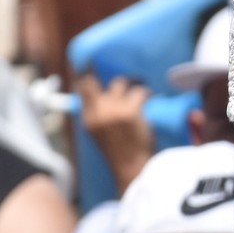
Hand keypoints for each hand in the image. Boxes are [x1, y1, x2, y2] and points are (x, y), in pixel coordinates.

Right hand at [76, 72, 154, 191]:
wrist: (132, 168)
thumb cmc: (121, 153)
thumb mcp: (100, 134)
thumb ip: (99, 116)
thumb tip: (103, 97)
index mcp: (88, 119)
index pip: (82, 88)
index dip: (86, 74)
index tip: (90, 63)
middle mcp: (97, 112)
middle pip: (96, 82)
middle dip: (109, 80)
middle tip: (127, 81)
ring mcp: (113, 110)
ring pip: (120, 83)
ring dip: (132, 84)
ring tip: (141, 88)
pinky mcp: (130, 111)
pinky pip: (140, 91)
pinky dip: (146, 93)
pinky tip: (151, 97)